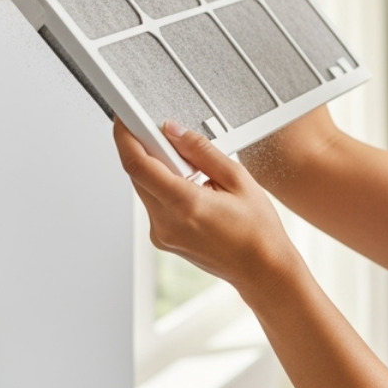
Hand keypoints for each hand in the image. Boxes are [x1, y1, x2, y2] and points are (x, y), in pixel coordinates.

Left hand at [114, 118, 301, 292]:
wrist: (262, 270)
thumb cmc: (258, 230)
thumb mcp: (237, 178)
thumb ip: (201, 151)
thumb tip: (173, 130)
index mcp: (185, 205)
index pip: (138, 165)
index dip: (125, 136)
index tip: (125, 117)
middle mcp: (166, 223)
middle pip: (137, 174)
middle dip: (145, 147)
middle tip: (164, 132)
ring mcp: (161, 234)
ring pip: (144, 187)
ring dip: (158, 167)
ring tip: (192, 168)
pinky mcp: (162, 239)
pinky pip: (153, 202)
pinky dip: (164, 185)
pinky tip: (190, 185)